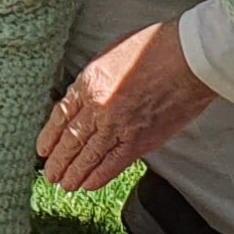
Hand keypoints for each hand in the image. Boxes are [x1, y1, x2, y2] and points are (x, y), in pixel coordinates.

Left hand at [37, 16, 219, 193]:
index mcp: (89, 82)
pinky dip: (99, 177)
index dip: (49, 136)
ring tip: (64, 184)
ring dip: (74, 173)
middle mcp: (98, 106)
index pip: (61, 115)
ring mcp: (118, 126)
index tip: (42, 149)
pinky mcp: (140, 141)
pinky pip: (113, 164)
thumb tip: (85, 96)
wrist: (191, 59)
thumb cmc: (158, 47)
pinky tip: (88, 185)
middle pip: (71, 140)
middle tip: (50, 174)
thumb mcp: (113, 52)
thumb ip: (96, 78)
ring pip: (88, 156)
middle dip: (58, 160)